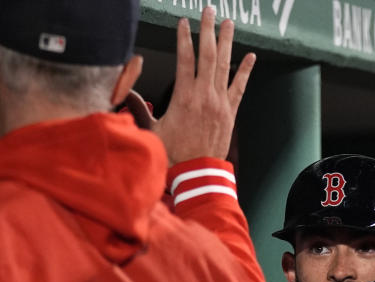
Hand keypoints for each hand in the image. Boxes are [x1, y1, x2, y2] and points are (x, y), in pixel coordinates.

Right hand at [131, 7, 255, 163]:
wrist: (196, 172)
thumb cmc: (173, 153)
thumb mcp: (152, 129)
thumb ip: (138, 107)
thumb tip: (123, 91)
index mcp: (184, 96)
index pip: (185, 59)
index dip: (184, 38)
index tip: (184, 22)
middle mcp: (204, 95)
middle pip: (208, 55)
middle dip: (208, 31)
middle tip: (210, 11)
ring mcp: (220, 103)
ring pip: (225, 66)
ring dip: (227, 42)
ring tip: (229, 23)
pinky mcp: (230, 113)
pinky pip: (239, 87)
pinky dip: (245, 71)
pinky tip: (251, 57)